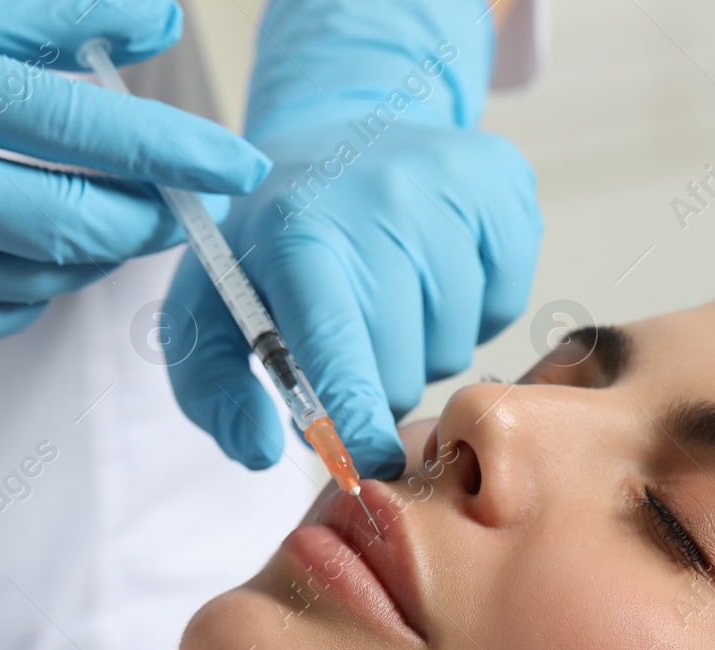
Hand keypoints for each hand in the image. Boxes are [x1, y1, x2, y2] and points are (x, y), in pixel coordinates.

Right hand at [0, 0, 270, 344]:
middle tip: (175, 202)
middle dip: (143, 219)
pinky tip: (25, 249)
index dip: (177, 155)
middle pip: (73, 227)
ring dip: (87, 256)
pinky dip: (28, 287)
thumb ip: (49, 16)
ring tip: (97, 216)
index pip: (85, 133)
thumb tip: (158, 27)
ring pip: (36, 282)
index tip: (241, 167)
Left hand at [162, 0, 540, 478]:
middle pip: (404, 372)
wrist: (341, 121)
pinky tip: (435, 270)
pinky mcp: (504, 184)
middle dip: (376, 384)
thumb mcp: (211, 302)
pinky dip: (472, 310)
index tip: (366, 462)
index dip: (355, 423)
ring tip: (391, 295)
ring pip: (456, 348)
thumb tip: (261, 452)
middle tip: (352, 339)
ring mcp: (451, 188)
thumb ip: (212, 389)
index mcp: (299, 232)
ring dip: (423, 347)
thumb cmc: (273, 236)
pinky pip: (503, 307)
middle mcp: (382, 201)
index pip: (340, 353)